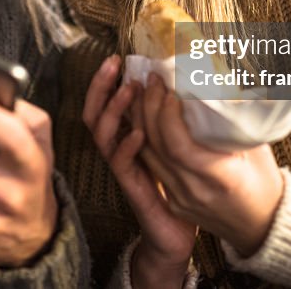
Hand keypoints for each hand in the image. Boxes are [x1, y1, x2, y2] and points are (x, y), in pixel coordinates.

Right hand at [83, 56, 194, 288]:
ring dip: (114, 109)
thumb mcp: (177, 144)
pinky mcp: (133, 187)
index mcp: (127, 136)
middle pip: (94, 113)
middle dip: (100, 86)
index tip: (118, 58)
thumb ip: (177, 118)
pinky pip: (121, 164)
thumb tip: (196, 82)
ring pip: (102, 134)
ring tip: (129, 90)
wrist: (176, 233)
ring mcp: (123, 168)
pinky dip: (126, 146)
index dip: (106, 81)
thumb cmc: (181, 184)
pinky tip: (138, 133)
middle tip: (113, 64)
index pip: (105, 102)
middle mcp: (119, 149)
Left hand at [136, 73, 284, 257]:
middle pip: (158, 146)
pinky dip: (145, 139)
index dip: (168, 114)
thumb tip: (222, 85)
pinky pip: (152, 166)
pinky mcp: (173, 201)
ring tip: (143, 92)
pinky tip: (144, 119)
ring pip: (148, 155)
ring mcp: (181, 198)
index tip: (171, 90)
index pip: (179, 145)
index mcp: (221, 177)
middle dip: (150, 108)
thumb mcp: (258, 149)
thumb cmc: (264, 183)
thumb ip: (235, 123)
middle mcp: (195, 190)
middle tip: (153, 80)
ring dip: (141, 120)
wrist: (262, 227)